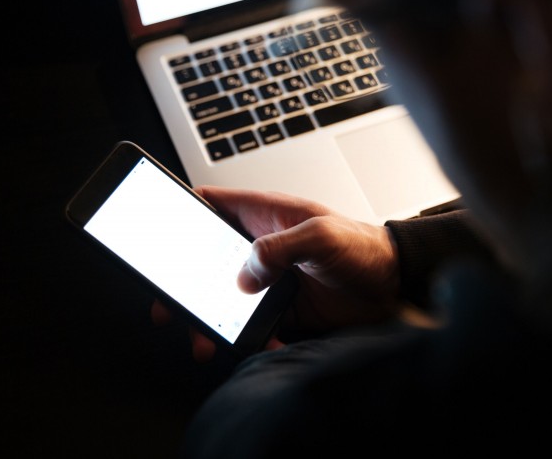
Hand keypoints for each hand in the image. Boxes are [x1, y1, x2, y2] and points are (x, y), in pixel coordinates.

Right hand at [152, 186, 400, 360]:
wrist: (394, 285)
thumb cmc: (364, 247)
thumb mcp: (321, 235)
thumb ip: (279, 247)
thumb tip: (244, 274)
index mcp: (267, 216)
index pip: (214, 204)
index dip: (183, 211)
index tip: (157, 228)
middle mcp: (264, 246)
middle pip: (208, 259)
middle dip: (183, 282)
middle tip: (166, 304)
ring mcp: (271, 278)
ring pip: (225, 297)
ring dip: (210, 318)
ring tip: (202, 339)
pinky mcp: (282, 307)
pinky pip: (252, 324)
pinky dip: (247, 338)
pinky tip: (254, 347)